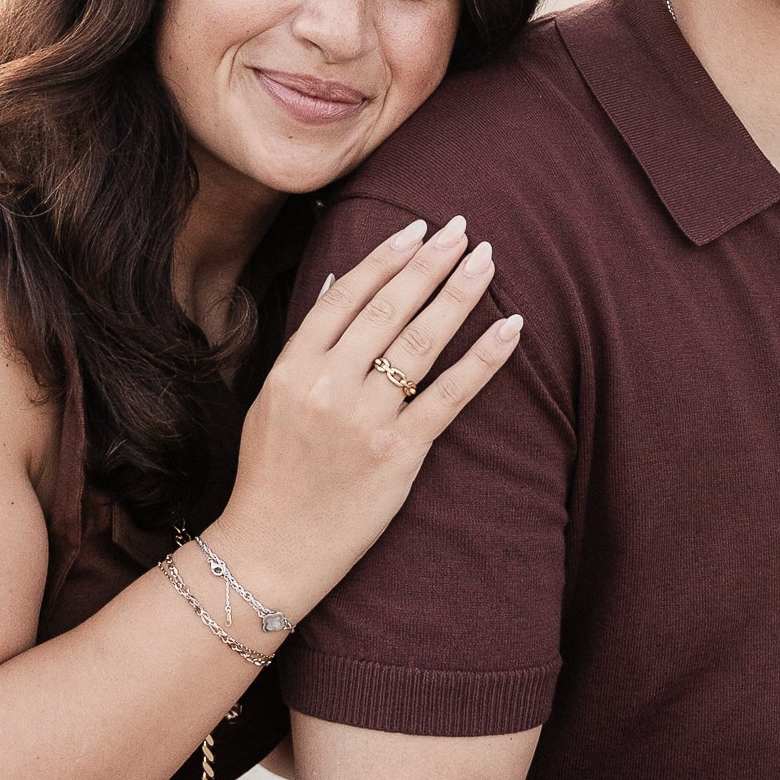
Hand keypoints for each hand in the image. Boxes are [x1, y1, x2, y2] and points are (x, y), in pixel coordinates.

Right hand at [206, 218, 520, 620]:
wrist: (269, 550)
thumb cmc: (270, 476)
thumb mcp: (271, 400)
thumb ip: (307, 343)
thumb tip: (341, 282)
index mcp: (293, 369)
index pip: (347, 298)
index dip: (386, 259)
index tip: (417, 229)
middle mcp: (328, 387)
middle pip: (388, 310)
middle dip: (430, 263)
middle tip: (463, 229)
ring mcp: (364, 420)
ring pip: (420, 342)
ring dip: (458, 294)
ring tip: (486, 260)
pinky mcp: (398, 454)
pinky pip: (449, 396)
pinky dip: (484, 359)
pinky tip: (510, 326)